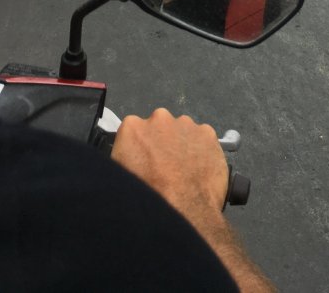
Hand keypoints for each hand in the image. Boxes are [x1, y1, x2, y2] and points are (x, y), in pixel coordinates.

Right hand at [112, 109, 227, 223]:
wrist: (182, 210)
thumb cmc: (146, 197)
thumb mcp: (121, 178)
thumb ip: (125, 159)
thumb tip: (133, 161)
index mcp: (132, 127)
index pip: (134, 132)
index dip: (140, 148)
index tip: (144, 163)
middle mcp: (159, 118)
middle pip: (159, 126)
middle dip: (162, 142)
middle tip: (164, 167)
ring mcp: (186, 124)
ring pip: (182, 131)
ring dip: (182, 145)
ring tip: (185, 172)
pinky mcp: (208, 133)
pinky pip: (203, 139)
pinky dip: (202, 150)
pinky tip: (200, 170)